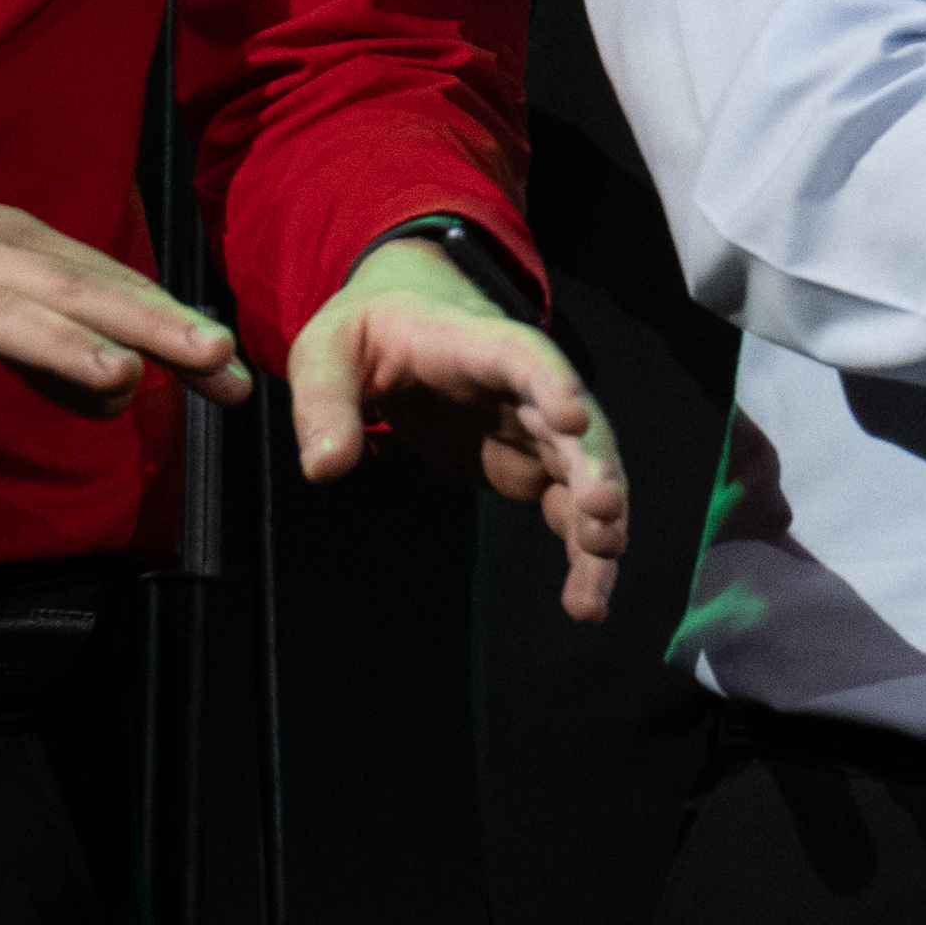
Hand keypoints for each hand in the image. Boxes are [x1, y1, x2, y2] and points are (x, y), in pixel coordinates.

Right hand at [0, 126, 237, 436]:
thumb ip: (36, 322)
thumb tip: (116, 387)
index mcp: (0, 241)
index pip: (103, 285)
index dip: (171, 324)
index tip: (237, 369)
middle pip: (70, 292)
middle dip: (150, 327)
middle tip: (222, 359)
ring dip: (58, 348)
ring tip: (121, 380)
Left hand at [289, 238, 630, 617]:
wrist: (402, 324)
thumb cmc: (366, 331)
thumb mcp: (325, 353)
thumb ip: (323, 405)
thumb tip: (325, 469)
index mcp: (476, 344)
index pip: (525, 356)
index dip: (553, 382)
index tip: (573, 417)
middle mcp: (525, 389)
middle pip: (573, 426)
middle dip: (593, 468)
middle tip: (601, 515)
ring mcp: (535, 431)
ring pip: (585, 475)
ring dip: (598, 526)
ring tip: (593, 588)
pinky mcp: (531, 469)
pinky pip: (569, 510)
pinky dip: (582, 554)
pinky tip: (585, 600)